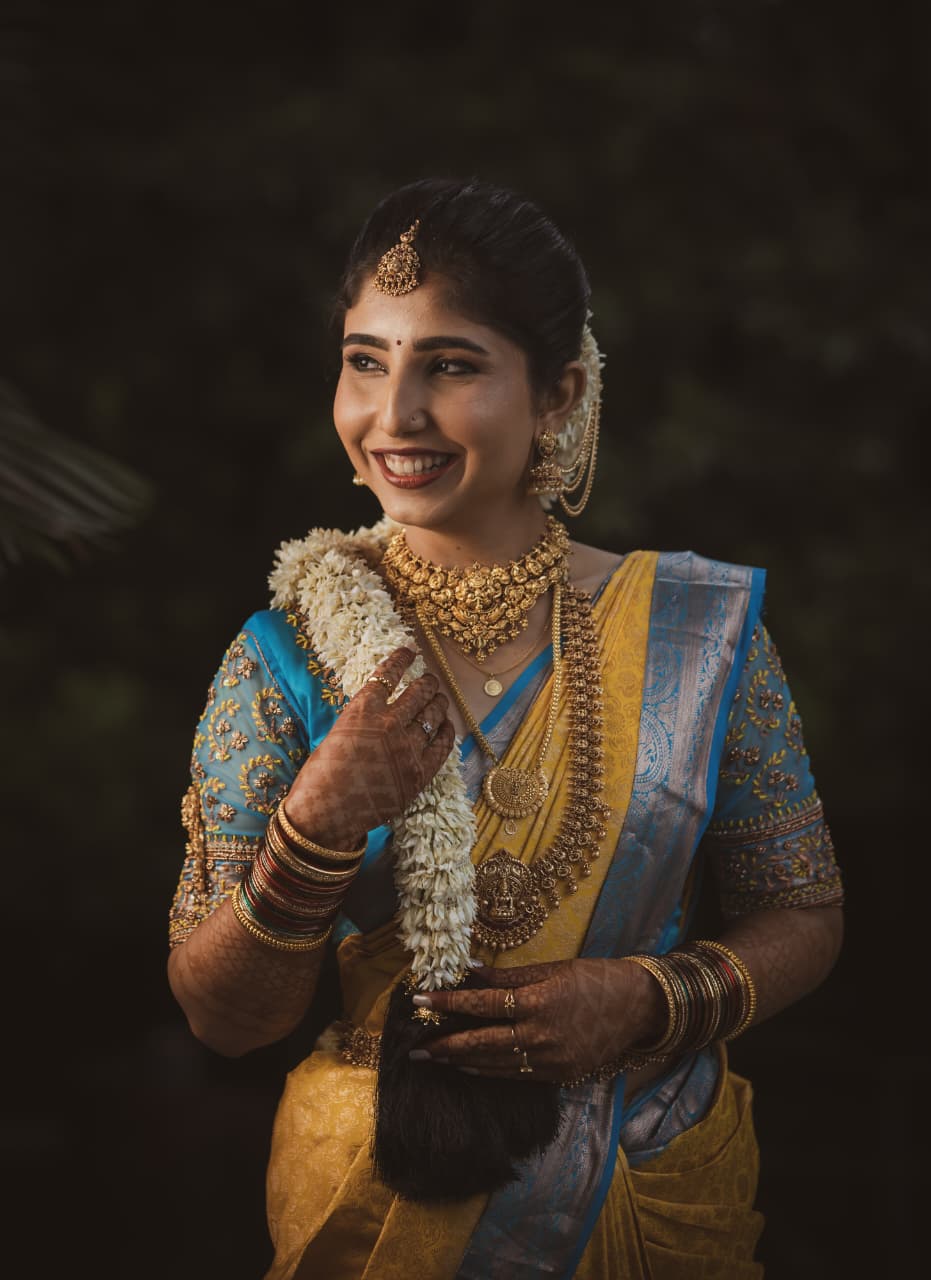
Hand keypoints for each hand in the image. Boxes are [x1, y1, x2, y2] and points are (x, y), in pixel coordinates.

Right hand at [283, 646, 454, 849]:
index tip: (409, 651)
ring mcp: (407, 749)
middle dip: (428, 682)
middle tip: (430, 681)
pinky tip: (445, 726)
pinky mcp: (420, 773)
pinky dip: (445, 731)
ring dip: (439, 703)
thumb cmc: (322, 775)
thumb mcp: (338, 733)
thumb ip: (364, 718)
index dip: (401, 659)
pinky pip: (442, 744)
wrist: (326, 814)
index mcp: (362, 710)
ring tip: (439, 700)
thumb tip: (385, 708)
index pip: (388, 673)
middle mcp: (389, 724)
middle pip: (420, 691)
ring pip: (434, 714)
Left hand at [411, 958, 665, 1083]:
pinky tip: (468, 1067)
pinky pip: (514, 1075)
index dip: (448, 1003)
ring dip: (460, 1061)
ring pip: (494, 1064)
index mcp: (538, 1000)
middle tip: (414, 1047)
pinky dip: (488, 1071)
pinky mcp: (559, 1075)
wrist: (639, 1008)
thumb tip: (469, 969)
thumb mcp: (551, 968)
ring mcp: (550, 1060)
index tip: (419, 1001)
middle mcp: (541, 1034)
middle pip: (481, 1041)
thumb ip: (508, 974)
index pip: (482, 1003)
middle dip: (444, 1044)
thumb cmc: (594, 978)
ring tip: (434, 1057)